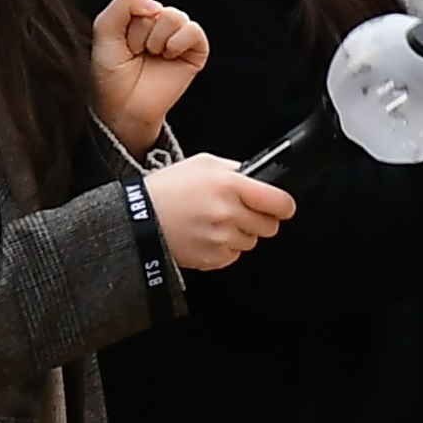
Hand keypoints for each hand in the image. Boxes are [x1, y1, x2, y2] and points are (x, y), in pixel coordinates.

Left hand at [88, 0, 208, 154]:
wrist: (123, 106)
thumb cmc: (111, 73)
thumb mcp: (104, 32)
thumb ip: (122, 5)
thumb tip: (152, 0)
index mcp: (136, 12)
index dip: (128, 5)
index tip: (120, 29)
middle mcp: (159, 19)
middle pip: (154, 5)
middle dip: (138, 31)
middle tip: (133, 50)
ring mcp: (179, 33)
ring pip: (174, 16)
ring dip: (156, 40)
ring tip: (150, 56)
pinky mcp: (197, 48)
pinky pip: (193, 30)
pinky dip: (177, 43)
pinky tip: (167, 56)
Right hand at [146, 152, 296, 270]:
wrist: (138, 217)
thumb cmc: (168, 187)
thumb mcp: (204, 164)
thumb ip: (236, 169)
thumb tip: (258, 178)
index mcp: (230, 185)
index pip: (278, 202)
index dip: (284, 205)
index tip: (283, 207)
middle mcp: (228, 212)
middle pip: (269, 225)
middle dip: (261, 219)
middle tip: (243, 213)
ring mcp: (219, 237)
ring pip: (251, 242)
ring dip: (242, 234)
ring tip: (218, 223)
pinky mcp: (209, 258)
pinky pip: (233, 256)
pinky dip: (226, 249)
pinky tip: (209, 236)